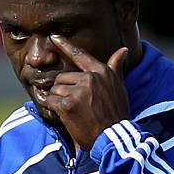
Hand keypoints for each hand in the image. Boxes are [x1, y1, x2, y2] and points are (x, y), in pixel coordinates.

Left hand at [41, 35, 129, 149]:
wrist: (113, 137)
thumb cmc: (117, 114)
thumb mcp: (120, 87)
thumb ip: (116, 68)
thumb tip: (124, 49)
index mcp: (101, 72)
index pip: (80, 55)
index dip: (65, 45)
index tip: (53, 37)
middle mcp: (90, 78)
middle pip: (63, 77)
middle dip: (64, 90)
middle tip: (75, 106)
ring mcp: (78, 91)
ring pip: (55, 89)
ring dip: (58, 100)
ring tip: (71, 112)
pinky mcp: (68, 105)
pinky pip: (49, 100)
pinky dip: (49, 106)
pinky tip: (56, 112)